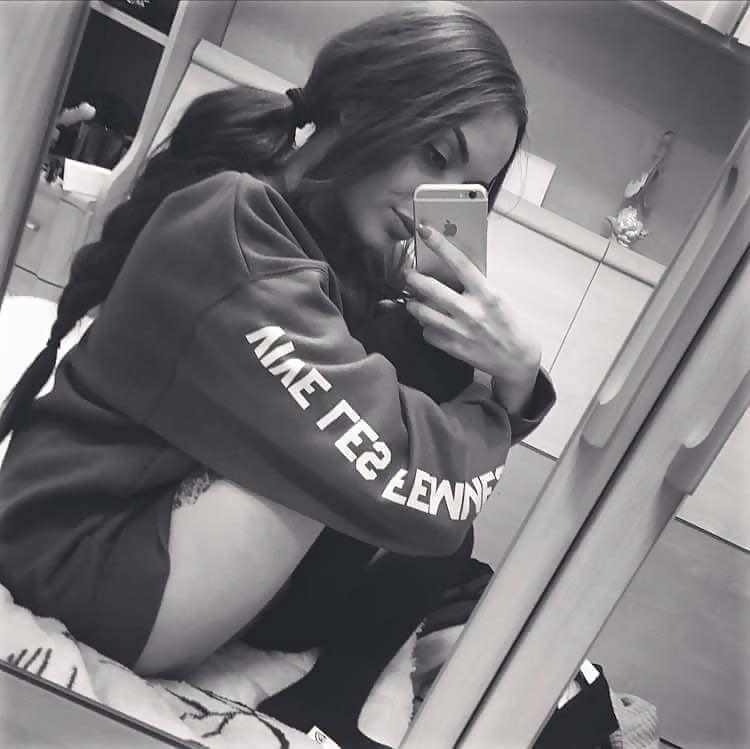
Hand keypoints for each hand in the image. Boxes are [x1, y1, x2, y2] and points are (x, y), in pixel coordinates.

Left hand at [404, 223, 540, 414]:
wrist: (517, 359)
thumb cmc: (508, 323)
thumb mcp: (498, 298)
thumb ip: (475, 285)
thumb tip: (449, 269)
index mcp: (486, 294)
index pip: (459, 263)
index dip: (439, 244)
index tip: (424, 230)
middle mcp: (471, 311)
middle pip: (431, 290)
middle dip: (414, 279)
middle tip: (408, 274)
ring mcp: (460, 331)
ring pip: (422, 313)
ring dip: (413, 304)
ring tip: (414, 301)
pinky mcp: (453, 348)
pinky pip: (428, 333)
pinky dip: (426, 327)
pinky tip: (432, 325)